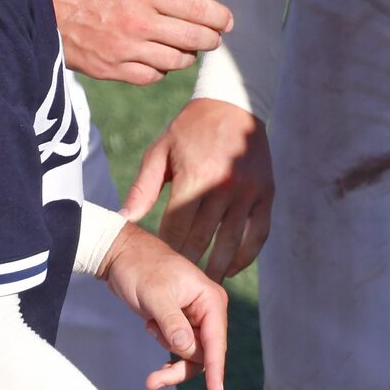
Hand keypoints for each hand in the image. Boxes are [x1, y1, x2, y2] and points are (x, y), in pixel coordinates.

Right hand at [46, 0, 231, 84]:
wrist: (34, 7)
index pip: (199, 9)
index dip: (220, 16)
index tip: (227, 20)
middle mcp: (139, 22)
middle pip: (195, 38)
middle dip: (211, 38)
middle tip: (213, 35)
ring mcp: (125, 50)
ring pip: (177, 61)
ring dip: (187, 54)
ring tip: (183, 45)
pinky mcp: (111, 70)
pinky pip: (152, 76)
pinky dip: (161, 69)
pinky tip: (157, 57)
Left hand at [102, 223, 228, 389]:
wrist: (122, 255)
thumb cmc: (140, 268)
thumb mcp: (155, 295)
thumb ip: (173, 323)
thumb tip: (189, 349)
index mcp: (210, 299)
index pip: (216, 341)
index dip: (216, 367)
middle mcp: (208, 310)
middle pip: (204, 353)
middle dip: (180, 365)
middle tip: (152, 380)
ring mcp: (195, 317)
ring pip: (192, 355)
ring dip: (170, 358)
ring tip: (148, 330)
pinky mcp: (181, 322)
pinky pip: (181, 349)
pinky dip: (168, 354)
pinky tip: (152, 339)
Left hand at [121, 98, 272, 279]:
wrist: (234, 103)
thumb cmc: (189, 129)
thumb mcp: (160, 151)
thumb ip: (142, 188)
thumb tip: (124, 219)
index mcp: (194, 177)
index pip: (176, 227)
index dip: (166, 249)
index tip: (159, 266)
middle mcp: (223, 188)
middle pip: (202, 239)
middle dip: (188, 264)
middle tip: (178, 285)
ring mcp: (247, 192)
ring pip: (231, 243)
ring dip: (217, 268)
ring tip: (205, 285)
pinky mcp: (266, 194)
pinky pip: (258, 234)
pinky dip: (246, 255)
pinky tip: (232, 268)